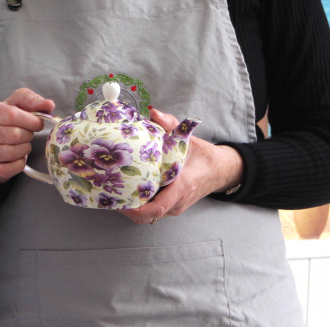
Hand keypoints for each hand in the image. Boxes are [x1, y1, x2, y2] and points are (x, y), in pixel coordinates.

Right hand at [0, 88, 54, 183]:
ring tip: (24, 142)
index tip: (38, 122)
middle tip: (29, 132)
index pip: (11, 115)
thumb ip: (33, 100)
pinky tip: (20, 155)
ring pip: (14, 151)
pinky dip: (22, 162)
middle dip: (29, 134)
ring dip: (26, 147)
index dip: (30, 120)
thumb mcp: (18, 103)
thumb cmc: (9, 118)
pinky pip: (15, 167)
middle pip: (15, 134)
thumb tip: (49, 105)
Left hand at [120, 108, 243, 224]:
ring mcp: (175, 207)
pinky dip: (140, 205)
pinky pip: (154, 211)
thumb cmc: (203, 156)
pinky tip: (128, 192)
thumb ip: (170, 124)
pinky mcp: (172, 206)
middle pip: (148, 215)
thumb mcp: (188, 137)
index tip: (120, 203)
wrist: (220, 170)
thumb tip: (153, 112)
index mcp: (181, 187)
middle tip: (109, 195)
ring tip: (114, 193)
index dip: (136, 210)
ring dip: (132, 208)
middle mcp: (177, 202)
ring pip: (150, 216)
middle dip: (128, 209)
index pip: (157, 208)